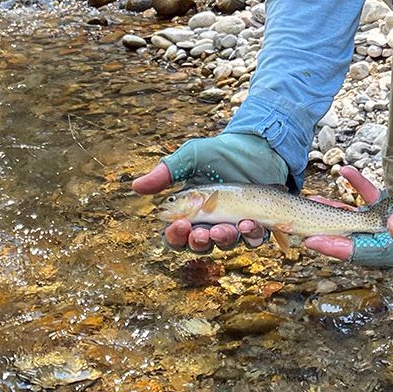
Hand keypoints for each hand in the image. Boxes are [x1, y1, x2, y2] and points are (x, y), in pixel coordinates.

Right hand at [132, 132, 287, 253]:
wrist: (256, 146)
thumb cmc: (220, 152)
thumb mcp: (191, 157)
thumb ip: (166, 172)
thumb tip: (135, 186)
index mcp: (190, 211)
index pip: (177, 234)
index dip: (176, 235)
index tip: (180, 224)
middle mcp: (210, 223)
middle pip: (200, 245)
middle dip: (199, 242)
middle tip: (201, 232)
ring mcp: (234, 225)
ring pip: (226, 244)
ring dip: (224, 239)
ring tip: (225, 228)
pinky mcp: (257, 224)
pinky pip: (253, 238)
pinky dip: (251, 234)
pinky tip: (249, 222)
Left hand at [304, 167, 392, 267]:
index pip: (359, 251)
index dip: (334, 246)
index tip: (311, 241)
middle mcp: (391, 243)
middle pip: (352, 239)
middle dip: (327, 230)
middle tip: (301, 224)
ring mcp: (392, 228)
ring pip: (357, 221)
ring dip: (336, 209)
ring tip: (314, 198)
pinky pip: (372, 201)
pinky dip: (359, 188)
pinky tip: (346, 170)